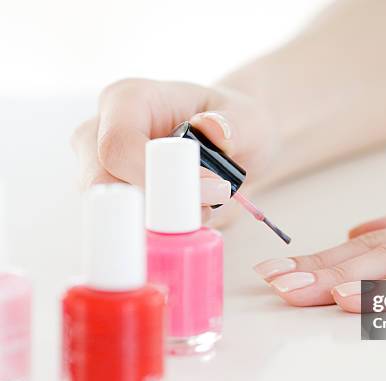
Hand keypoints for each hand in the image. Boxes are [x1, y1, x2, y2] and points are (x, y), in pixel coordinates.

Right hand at [71, 78, 275, 222]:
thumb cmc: (235, 126)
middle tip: (208, 210)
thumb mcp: (248, 119)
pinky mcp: (113, 203)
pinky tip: (190, 223)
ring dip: (158, 226)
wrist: (237, 146)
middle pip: (101, 185)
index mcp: (127, 100)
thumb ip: (235, 125)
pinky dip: (158, 237)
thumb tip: (213, 129)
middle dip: (154, 209)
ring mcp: (99, 170)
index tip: (211, 190)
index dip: (158, 176)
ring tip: (205, 212)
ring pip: (110, 215)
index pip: (118, 146)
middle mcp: (100, 133)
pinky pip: (126, 230)